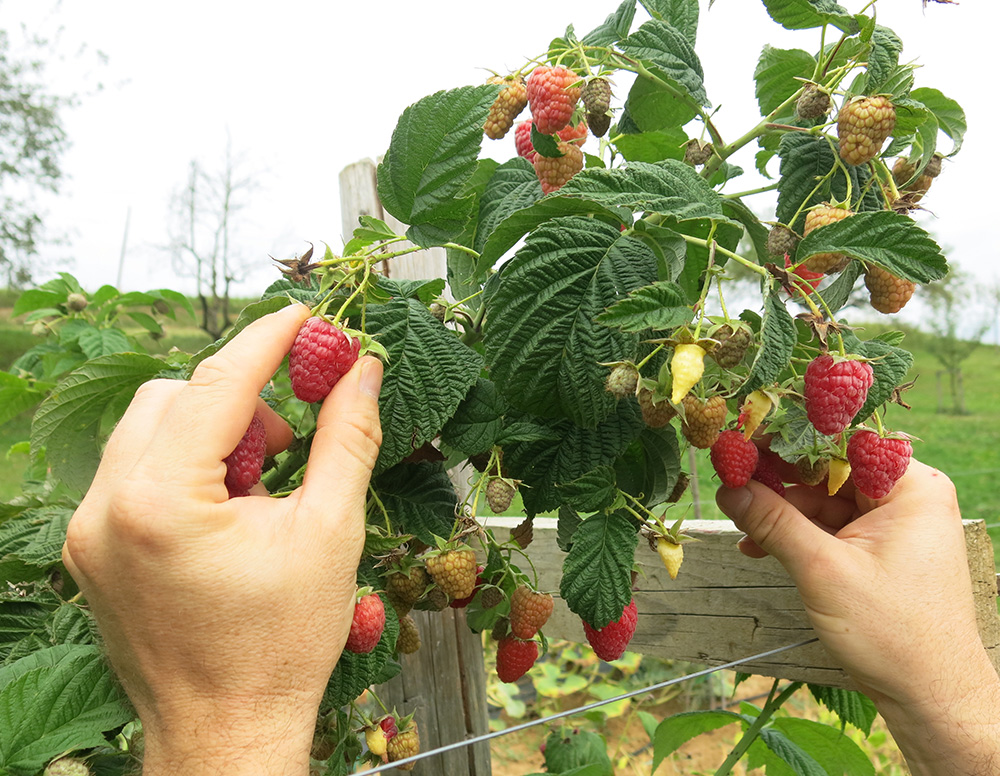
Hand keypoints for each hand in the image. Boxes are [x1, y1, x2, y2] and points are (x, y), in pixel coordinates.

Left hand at [62, 304, 383, 775]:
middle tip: (287, 447)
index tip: (306, 315)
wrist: (227, 730)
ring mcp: (88, 531)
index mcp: (162, 502)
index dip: (269, 340)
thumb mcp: (331, 532)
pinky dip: (183, 468)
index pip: (218, 384)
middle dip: (237, 403)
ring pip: (147, 429)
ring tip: (257, 491)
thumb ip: (348, 436)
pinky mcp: (90, 549)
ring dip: (209, 435)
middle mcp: (107, 509)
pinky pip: (134, 471)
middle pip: (172, 396)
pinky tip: (225, 513)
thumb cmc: (281, 645)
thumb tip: (361, 368)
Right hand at [716, 460, 999, 775]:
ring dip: (782, 511)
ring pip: (825, 498)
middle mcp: (907, 497)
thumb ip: (773, 521)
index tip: (743, 437)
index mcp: (910, 487)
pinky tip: (760, 545)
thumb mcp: (822, 569)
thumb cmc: (893, 632)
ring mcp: (895, 524)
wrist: (930, 695)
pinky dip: (798, 534)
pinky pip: (832, 525)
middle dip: (779, 478)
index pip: (841, 442)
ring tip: (741, 523)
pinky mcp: (881, 549)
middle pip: (830, 469)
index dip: (789, 437)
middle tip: (731, 478)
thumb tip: (728, 487)